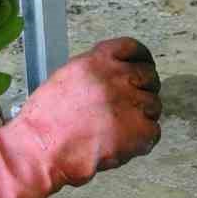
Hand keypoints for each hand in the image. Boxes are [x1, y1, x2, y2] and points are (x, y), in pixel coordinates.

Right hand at [11, 37, 162, 185]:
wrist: (42, 149)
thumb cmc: (46, 120)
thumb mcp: (67, 78)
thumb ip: (95, 71)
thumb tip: (113, 75)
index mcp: (99, 60)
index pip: (133, 48)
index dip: (141, 60)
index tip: (143, 67)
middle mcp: (118, 77)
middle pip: (149, 76)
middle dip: (144, 90)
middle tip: (132, 106)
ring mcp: (131, 102)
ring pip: (154, 105)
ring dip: (142, 117)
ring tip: (121, 130)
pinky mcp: (139, 130)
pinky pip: (154, 132)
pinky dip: (142, 141)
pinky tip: (123, 144)